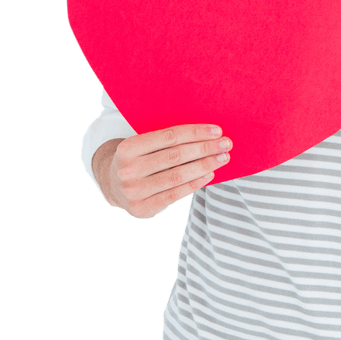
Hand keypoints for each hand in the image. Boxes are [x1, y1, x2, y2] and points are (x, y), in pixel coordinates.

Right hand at [94, 125, 231, 218]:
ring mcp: (133, 191)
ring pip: (177, 176)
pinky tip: (210, 174)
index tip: (217, 131)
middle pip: (175, 156)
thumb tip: (208, 134)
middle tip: (226, 144)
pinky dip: (195, 183)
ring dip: (204, 165)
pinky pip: (174, 194)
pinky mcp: (141, 208)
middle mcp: (128, 169)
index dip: (196, 133)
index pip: (169, 136)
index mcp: (128, 147)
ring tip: (222, 158)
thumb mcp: (144, 145)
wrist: (113, 186)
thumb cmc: (140, 160)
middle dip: (205, 149)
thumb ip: (168, 140)